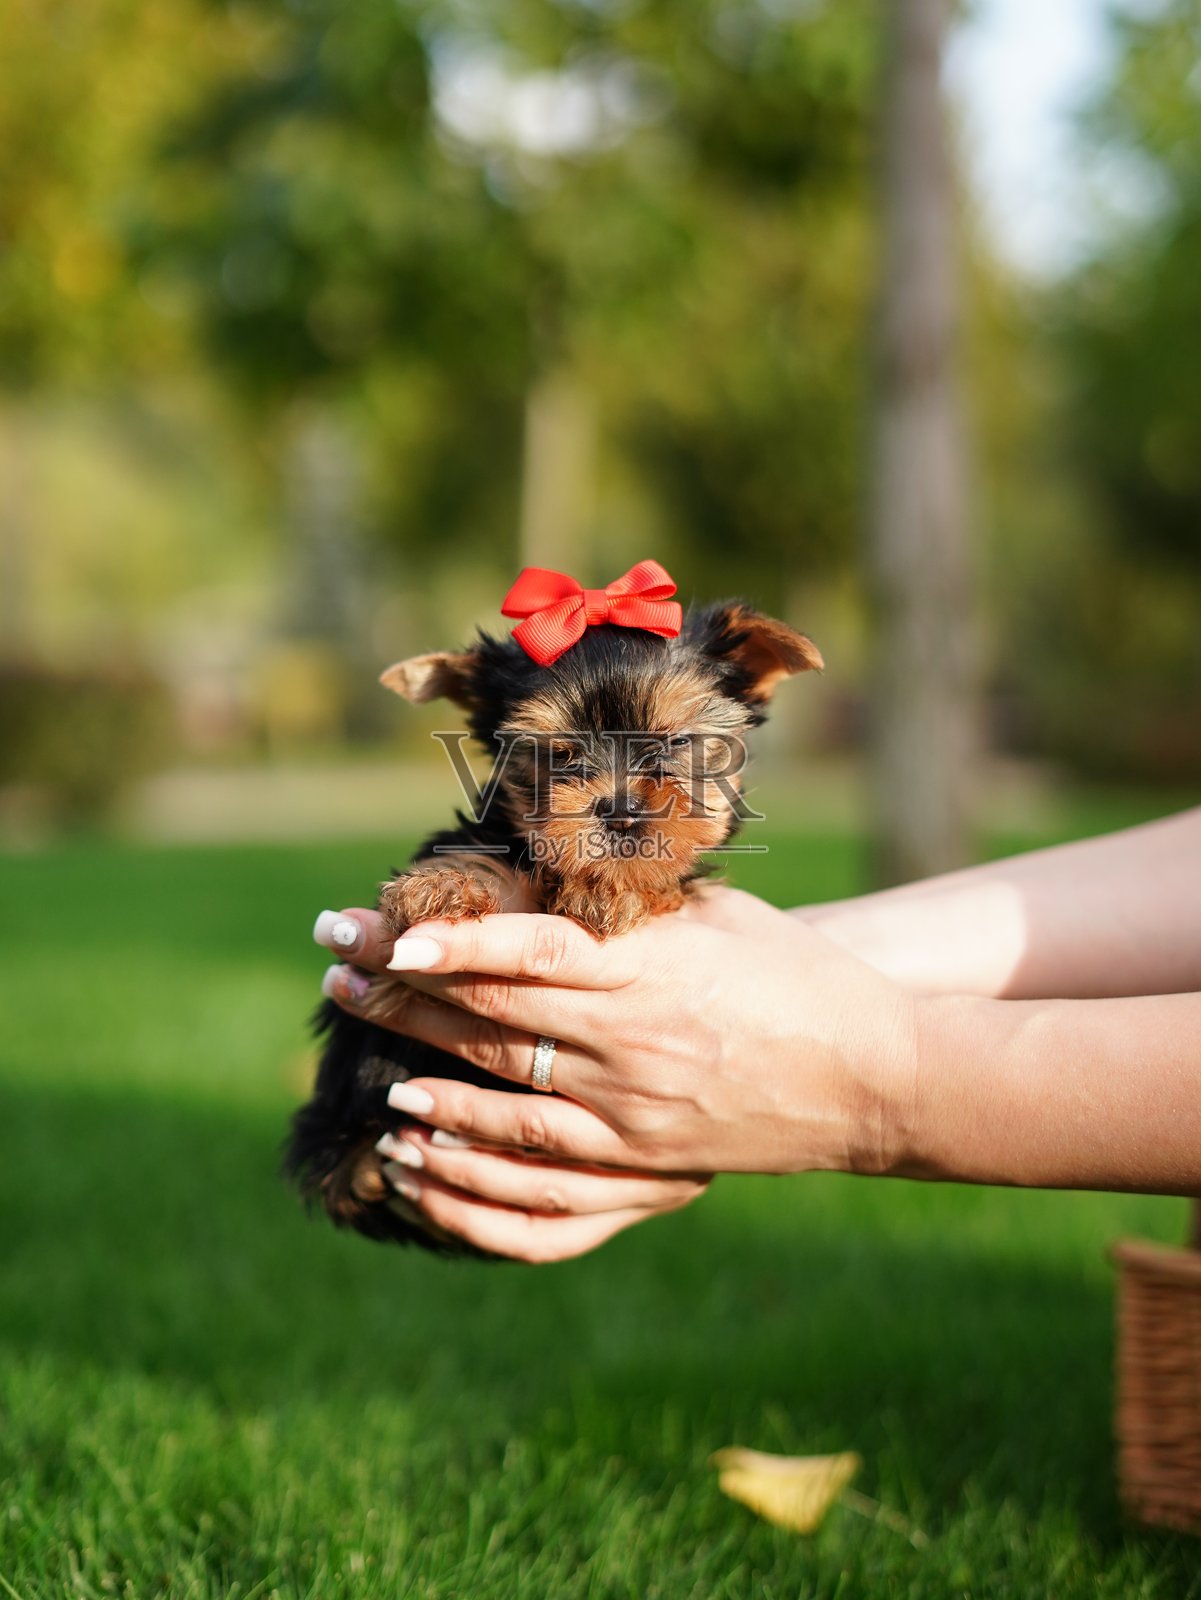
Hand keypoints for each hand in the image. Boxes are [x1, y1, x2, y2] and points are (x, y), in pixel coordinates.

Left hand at [316, 886, 915, 1258]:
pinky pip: (540, 1187)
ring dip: (424, 1081)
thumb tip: (530, 873)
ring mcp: (637, 1121)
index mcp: (654, 973)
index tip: (384, 931)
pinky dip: (469, 1172)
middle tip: (339, 968)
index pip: (529, 956)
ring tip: (367, 1058)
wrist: (874, 1077)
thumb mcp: (719, 913)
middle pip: (495, 1023)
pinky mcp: (646, 1171)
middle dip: (406, 993)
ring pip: (503, 1107)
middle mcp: (636, 1049)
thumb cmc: (795, 972)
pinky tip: (420, 1155)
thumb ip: (627, 899)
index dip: (450, 943)